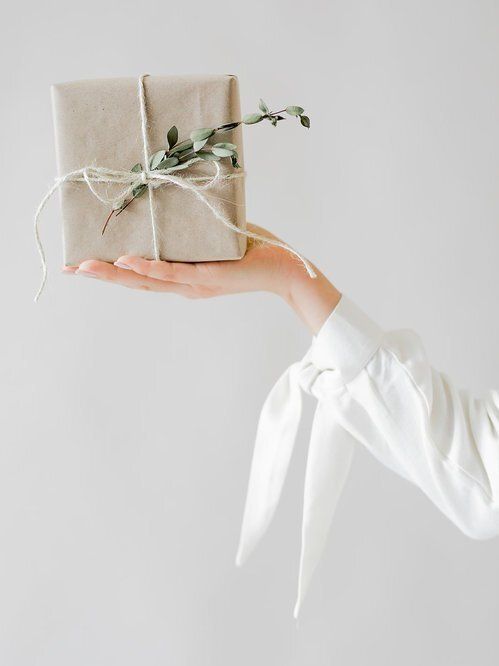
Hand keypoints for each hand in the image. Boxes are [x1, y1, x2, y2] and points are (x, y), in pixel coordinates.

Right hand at [65, 224, 340, 332]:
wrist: (284, 267)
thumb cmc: (249, 246)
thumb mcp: (211, 232)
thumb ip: (188, 224)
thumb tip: (166, 191)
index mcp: (181, 274)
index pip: (138, 273)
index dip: (109, 270)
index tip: (80, 264)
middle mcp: (183, 283)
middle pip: (134, 280)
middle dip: (101, 274)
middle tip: (70, 268)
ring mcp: (195, 283)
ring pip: (148, 279)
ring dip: (116, 274)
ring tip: (86, 267)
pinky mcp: (210, 277)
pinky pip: (175, 272)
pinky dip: (151, 268)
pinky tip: (129, 262)